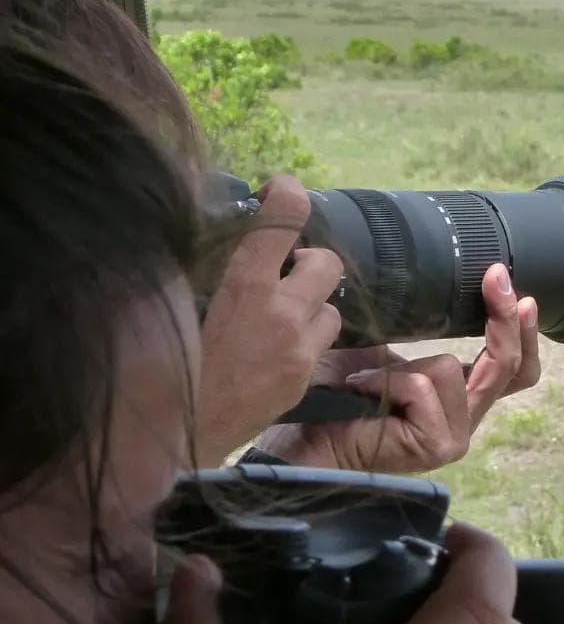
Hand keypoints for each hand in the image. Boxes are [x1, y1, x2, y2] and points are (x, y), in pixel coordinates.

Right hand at [196, 175, 343, 466]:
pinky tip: (278, 351)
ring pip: (333, 308)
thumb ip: (216, 269)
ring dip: (312, 307)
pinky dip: (306, 340)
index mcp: (245, 286)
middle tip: (286, 273)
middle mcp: (282, 313)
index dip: (288, 195)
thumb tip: (237, 239)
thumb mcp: (184, 304)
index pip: (284, 220)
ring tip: (281, 319)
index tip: (279, 192)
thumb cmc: (171, 362)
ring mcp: (299, 349)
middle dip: (309, 262)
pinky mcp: (305, 377)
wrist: (180, 430)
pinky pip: (321, 345)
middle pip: (328, 262)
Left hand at [256, 263, 540, 472]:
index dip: (521, 329)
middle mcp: (465, 420)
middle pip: (509, 367)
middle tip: (495, 275)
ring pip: (451, 368)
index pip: (515, 369)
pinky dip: (387, 380)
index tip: (509, 284)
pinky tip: (361, 392)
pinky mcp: (437, 444)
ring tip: (366, 380)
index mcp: (460, 398)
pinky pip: (423, 386)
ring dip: (402, 365)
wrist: (303, 435)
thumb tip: (445, 278)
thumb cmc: (337, 393)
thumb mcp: (390, 349)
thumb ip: (424, 332)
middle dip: (504, 318)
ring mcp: (455, 436)